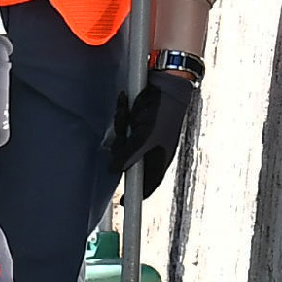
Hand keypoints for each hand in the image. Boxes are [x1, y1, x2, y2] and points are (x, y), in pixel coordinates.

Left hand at [103, 69, 196, 195]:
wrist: (167, 80)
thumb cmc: (163, 110)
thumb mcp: (144, 136)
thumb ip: (129, 154)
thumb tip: (113, 170)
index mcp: (160, 157)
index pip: (149, 182)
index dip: (137, 193)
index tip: (122, 202)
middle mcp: (152, 148)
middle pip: (129, 160)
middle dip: (122, 148)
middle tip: (123, 135)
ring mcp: (144, 134)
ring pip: (123, 140)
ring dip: (121, 125)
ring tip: (127, 111)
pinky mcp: (136, 120)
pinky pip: (123, 123)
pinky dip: (122, 112)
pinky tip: (124, 100)